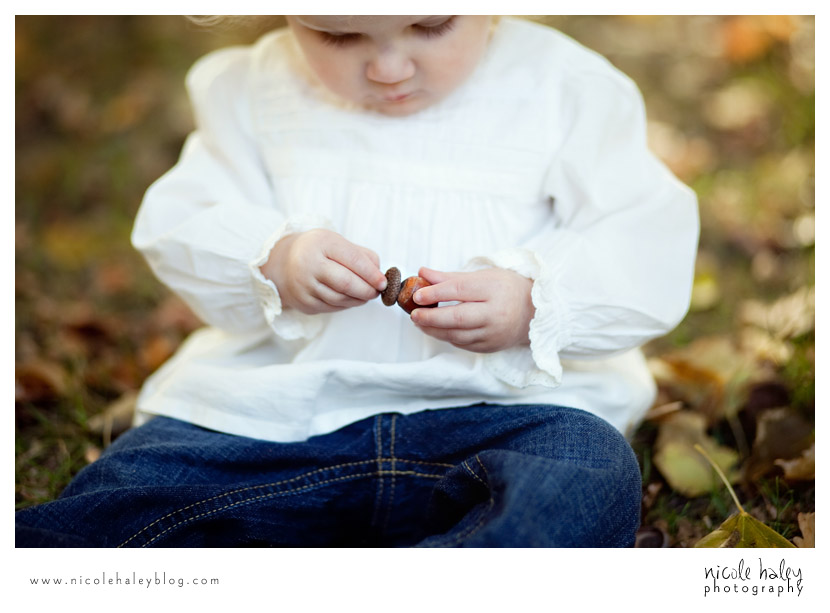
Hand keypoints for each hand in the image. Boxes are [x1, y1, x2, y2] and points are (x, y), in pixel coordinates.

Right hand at [261, 229, 386, 314]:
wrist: (283, 264)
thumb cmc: (317, 251)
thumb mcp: (336, 243)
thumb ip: (360, 255)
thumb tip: (379, 274)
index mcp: (321, 243)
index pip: (353, 260)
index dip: (372, 273)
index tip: (383, 282)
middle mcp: (309, 264)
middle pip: (346, 283)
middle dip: (367, 290)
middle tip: (377, 291)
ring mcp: (304, 286)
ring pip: (340, 299)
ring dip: (359, 299)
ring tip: (366, 294)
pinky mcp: (304, 303)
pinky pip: (332, 307)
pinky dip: (347, 305)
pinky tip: (351, 299)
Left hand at [409, 267, 534, 352]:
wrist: (533, 312)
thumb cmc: (505, 289)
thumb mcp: (482, 276)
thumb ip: (450, 277)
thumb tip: (422, 273)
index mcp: (494, 289)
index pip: (459, 290)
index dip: (435, 293)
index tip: (417, 295)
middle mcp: (495, 313)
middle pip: (457, 317)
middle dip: (431, 317)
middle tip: (413, 314)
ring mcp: (494, 332)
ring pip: (457, 335)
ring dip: (434, 330)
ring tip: (420, 322)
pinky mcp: (490, 347)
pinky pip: (463, 344)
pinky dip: (447, 337)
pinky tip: (437, 330)